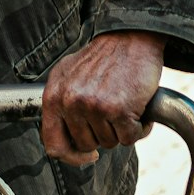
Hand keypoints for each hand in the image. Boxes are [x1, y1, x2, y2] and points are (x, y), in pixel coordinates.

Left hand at [41, 31, 164, 167]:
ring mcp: (93, 107)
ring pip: (110, 143)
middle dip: (103, 134)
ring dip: (122, 129)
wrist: (130, 38)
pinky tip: (138, 109)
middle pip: (87, 145)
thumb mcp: (67, 75)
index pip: (53, 145)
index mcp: (53, 96)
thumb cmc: (102, 58)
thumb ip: (60, 104)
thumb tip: (59, 141)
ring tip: (124, 105)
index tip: (87, 155)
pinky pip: (130, 138)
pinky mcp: (118, 110)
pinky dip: (140, 128)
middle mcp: (70, 102)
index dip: (72, 156)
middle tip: (112, 112)